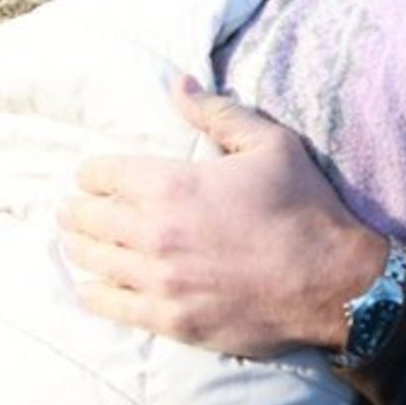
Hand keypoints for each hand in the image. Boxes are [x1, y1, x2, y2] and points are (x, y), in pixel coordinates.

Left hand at [57, 78, 388, 356]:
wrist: (332, 281)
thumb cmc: (303, 207)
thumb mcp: (269, 144)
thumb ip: (218, 112)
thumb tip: (177, 84)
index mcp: (173, 185)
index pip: (104, 174)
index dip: (93, 172)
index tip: (91, 175)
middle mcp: (155, 233)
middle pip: (88, 219)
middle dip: (77, 209)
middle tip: (73, 208)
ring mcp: (160, 282)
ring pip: (93, 262)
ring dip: (79, 248)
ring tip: (75, 242)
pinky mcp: (171, 320)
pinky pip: (111, 307)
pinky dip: (92, 294)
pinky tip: (88, 287)